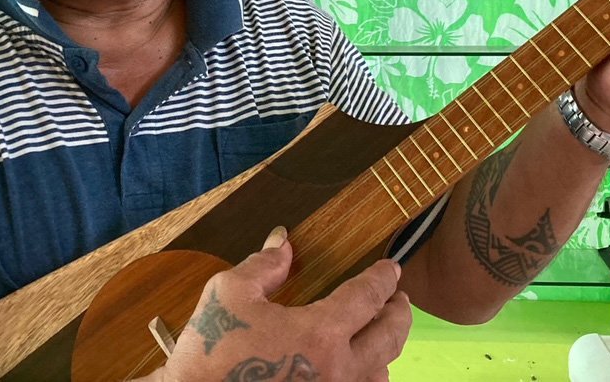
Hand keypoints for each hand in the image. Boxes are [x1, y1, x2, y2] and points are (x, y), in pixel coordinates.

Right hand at [155, 229, 410, 381]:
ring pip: (380, 374)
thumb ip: (264, 265)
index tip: (391, 269)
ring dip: (386, 350)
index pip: (367, 297)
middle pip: (389, 338)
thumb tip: (282, 241)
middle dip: (399, 313)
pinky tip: (360, 370)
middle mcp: (338, 369)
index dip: (383, 279)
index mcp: (320, 333)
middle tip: (399, 299)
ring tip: (382, 334)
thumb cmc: (210, 353)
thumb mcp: (230, 293)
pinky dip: (368, 378)